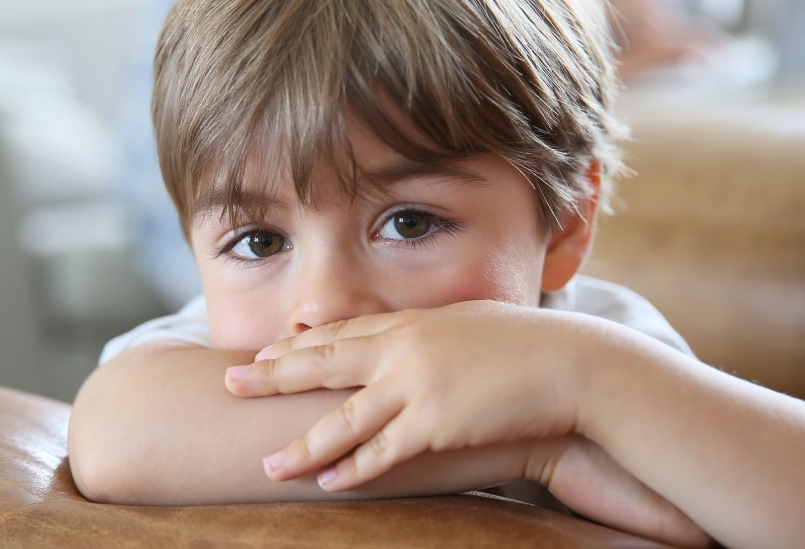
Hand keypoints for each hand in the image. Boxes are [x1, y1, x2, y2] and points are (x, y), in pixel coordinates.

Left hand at [225, 300, 589, 490]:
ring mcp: (417, 385)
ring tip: (268, 464)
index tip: (264, 352)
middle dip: (273, 376)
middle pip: (323, 364)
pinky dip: (354, 469)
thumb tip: (409, 341)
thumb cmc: (528, 345)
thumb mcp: (469, 324)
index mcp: (412, 321)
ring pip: (343, 419)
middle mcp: (404, 348)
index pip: (341, 333)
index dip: (298, 345)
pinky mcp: (436, 422)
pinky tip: (329, 482)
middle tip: (230, 383)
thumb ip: (430, 333)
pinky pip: (384, 452)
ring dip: (303, 444)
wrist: (574, 362)